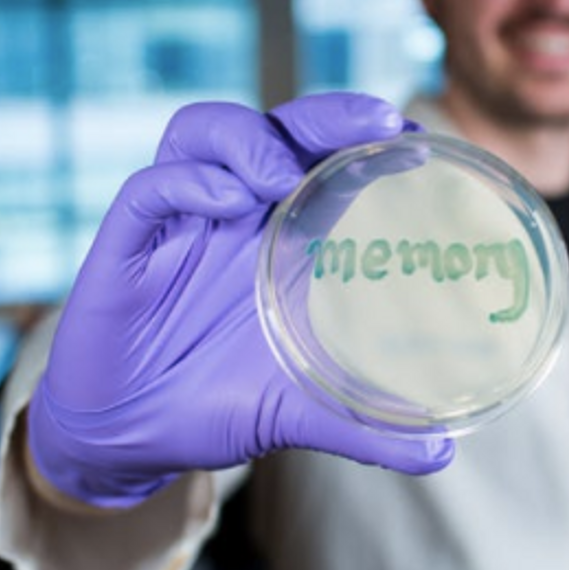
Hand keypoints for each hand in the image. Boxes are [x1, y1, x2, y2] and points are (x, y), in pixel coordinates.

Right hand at [26, 93, 454, 509]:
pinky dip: (189, 184)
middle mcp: (231, 215)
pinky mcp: (125, 243)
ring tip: (283, 177)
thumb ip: (365, 428)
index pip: (323, 159)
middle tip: (376, 124)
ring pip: (202, 131)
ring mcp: (177, 222)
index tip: (415, 140)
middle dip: (324, 114)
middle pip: (274, 129)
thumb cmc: (213, 403)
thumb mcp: (296, 412)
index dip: (363, 138)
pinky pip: (150, 187)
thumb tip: (443, 454)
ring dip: (248, 139)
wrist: (128, 439)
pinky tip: (225, 204)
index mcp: (278, 237)